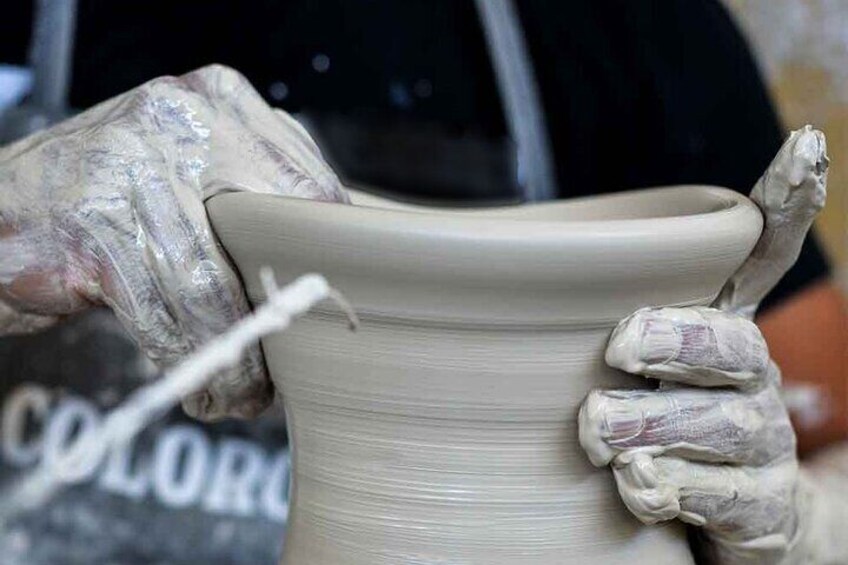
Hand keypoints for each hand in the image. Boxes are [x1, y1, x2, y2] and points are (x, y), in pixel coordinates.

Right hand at [0, 64, 346, 420]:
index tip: (327, 312)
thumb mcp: (191, 170)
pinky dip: (190, 363)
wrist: (5, 211)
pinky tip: (205, 389)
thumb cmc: (114, 202)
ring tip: (244, 394)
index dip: (325, 261)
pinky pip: (165, 314)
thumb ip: (256, 193)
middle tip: (293, 365)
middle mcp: (181, 119)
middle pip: (271, 238)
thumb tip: (334, 264)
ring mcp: (132, 166)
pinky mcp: (96, 225)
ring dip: (235, 358)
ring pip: (213, 288)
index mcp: (221, 100)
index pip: (309, 186)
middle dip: (285, 315)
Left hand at [579, 126, 827, 563]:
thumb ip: (621, 322)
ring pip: (717, 422)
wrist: (747, 519)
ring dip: (651, 422)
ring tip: (597, 428)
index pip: (766, 258)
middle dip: (677, 338)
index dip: (788, 204)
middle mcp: (755, 378)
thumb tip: (560, 277)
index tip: (804, 145)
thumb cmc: (673, 422)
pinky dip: (667, 487)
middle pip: (731, 344)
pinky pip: (715, 494)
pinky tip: (634, 482)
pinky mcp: (759, 505)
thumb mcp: (651, 367)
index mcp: (726, 329)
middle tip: (620, 344)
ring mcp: (762, 443)